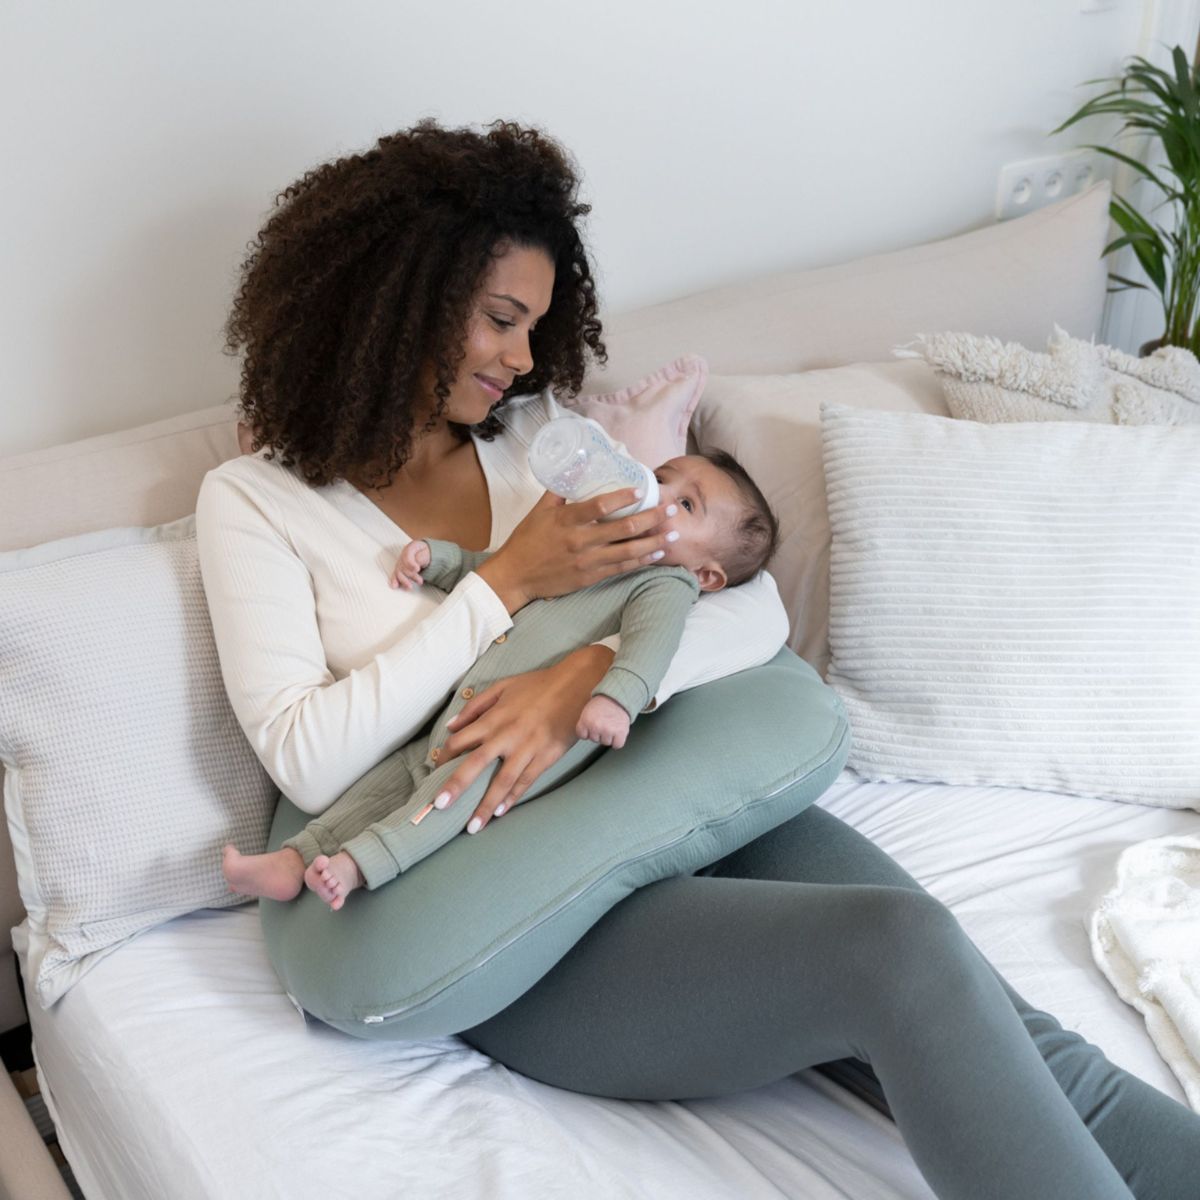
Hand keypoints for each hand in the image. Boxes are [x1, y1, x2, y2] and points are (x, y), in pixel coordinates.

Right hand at [391, 540, 430, 589]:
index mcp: (411, 548)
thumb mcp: (426, 552)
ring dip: (404, 580)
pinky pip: (396, 574)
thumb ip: (421, 558)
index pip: (407, 555)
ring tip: (410, 587)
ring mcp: (400, 562)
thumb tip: (415, 568)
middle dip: (411, 575)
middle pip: (403, 565)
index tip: (417, 569)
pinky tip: (394, 586)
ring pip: (399, 571)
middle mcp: (403, 554)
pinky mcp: (400, 569)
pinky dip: (395, 580)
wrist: (425, 552)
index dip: (410, 563)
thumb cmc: (426, 552)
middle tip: (420, 581)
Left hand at [429, 644, 613, 832]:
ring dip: (485, 805)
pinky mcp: (546, 757)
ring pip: (502, 781)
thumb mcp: (502, 687)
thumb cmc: (537, 685)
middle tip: (439, 807)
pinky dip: (513, 798)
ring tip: (473, 827)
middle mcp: (507, 735)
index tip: (435, 771)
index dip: (445, 758)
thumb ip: (475, 706)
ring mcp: (527, 748)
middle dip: (456, 786)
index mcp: (494, 718)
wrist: (576, 686)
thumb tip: (450, 725)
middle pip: (475, 764)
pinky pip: (526, 781)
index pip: (460, 741)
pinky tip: (500, 812)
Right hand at [475, 489, 679, 613]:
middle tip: (672, 509)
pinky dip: (642, 561)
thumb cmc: (526, 541)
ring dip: (654, 542)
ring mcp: (588, 561)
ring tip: (674, 533)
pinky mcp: (591, 577)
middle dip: (653, 518)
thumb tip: (575, 470)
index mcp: (567, 520)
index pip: (601, 506)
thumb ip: (559, 492)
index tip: (642, 490)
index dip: (624, 497)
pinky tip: (657, 553)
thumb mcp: (539, 511)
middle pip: (624, 528)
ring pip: (628, 551)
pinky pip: (622, 568)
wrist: (515, 576)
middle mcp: (580, 540)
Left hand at [575, 695, 630, 748]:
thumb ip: (584, 724)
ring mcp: (608, 730)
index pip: (582, 735)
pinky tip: (617, 732)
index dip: (587, 731)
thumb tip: (585, 736)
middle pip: (594, 740)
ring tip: (611, 725)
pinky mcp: (620, 733)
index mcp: (586, 720)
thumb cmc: (602, 704)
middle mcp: (596, 727)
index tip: (591, 726)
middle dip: (599, 733)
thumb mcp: (587, 711)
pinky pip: (617, 745)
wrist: (618, 698)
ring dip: (609, 736)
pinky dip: (618, 740)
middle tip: (603, 722)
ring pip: (606, 743)